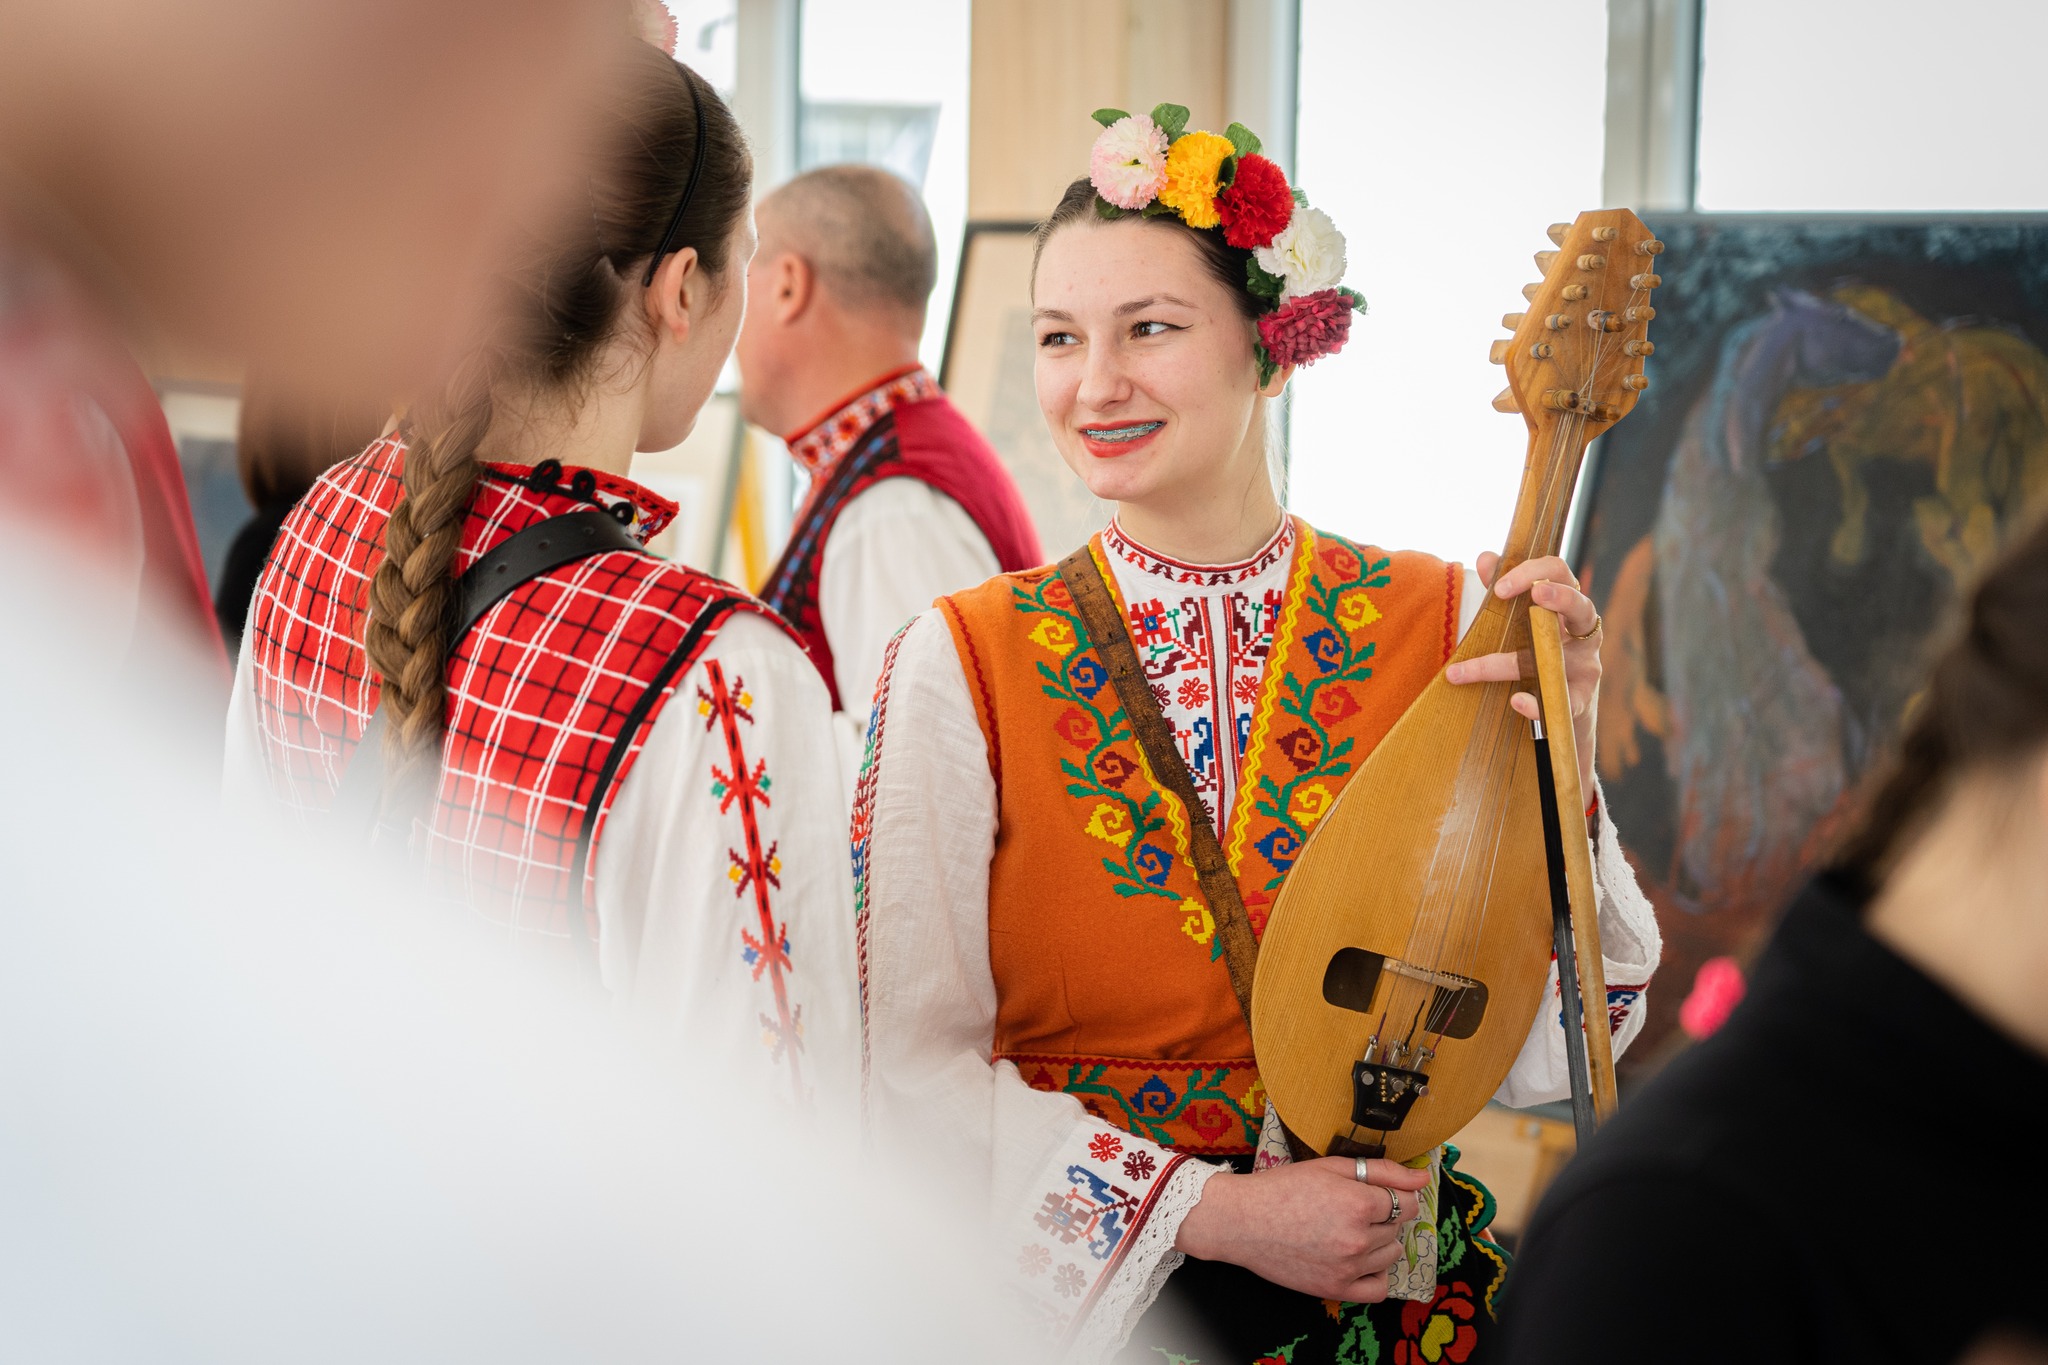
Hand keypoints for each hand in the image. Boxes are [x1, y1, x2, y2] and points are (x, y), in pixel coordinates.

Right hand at [1173, 1156, 1431, 1301]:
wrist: (1242, 1221)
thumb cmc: (1283, 1187)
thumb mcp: (1331, 1167)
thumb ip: (1383, 1171)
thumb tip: (1424, 1177)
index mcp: (1358, 1203)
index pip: (1407, 1203)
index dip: (1395, 1195)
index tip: (1375, 1194)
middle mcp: (1358, 1238)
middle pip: (1397, 1228)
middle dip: (1383, 1216)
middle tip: (1351, 1208)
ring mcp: (1348, 1267)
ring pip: (1391, 1255)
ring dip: (1379, 1242)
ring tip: (1349, 1231)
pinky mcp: (1336, 1289)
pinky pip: (1379, 1289)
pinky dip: (1375, 1274)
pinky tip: (1358, 1259)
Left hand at [1445, 552, 1601, 792]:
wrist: (1562, 717)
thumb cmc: (1538, 659)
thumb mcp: (1520, 624)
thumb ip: (1504, 591)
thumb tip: (1486, 557)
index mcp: (1567, 608)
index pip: (1560, 573)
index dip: (1532, 572)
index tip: (1497, 587)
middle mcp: (1583, 634)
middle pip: (1580, 604)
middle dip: (1557, 596)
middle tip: (1525, 594)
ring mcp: (1586, 667)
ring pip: (1554, 659)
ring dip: (1508, 663)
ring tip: (1475, 669)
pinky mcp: (1581, 701)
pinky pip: (1564, 702)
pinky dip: (1537, 704)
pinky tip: (1516, 701)